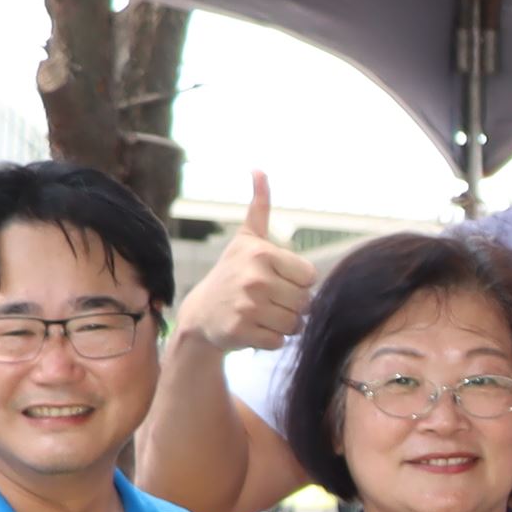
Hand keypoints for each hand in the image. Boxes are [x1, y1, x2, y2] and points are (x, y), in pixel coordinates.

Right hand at [173, 170, 315, 354]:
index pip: (311, 277)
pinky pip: (279, 342)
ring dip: (283, 324)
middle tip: (267, 300)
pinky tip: (253, 328)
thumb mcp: (246, 239)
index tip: (276, 280)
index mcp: (262, 254)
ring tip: (261, 314)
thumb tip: (259, 169)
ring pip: (295, 324)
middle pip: (305, 302)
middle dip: (292, 305)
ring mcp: (247, 307)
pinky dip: (271, 339)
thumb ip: (259, 207)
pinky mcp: (242, 332)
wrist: (200, 313)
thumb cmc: (231, 274)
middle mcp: (255, 278)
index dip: (297, 282)